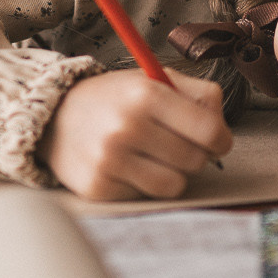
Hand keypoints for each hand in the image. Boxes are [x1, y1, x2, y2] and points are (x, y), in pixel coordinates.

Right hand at [42, 70, 233, 200]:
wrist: (54, 116)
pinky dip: (141, 185)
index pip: (209, 130)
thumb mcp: (155, 79)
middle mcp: (126, 126)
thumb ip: (199, 94)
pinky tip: (125, 167)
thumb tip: (223, 131)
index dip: (221, 140)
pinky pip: (144, 198)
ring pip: (174, 185)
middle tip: (175, 145)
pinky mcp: (97, 187)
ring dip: (170, 174)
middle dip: (193, 155)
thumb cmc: (116, 98)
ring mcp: (109, 160)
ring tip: (153, 158)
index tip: (216, 141)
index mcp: (146, 93)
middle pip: (195, 161)